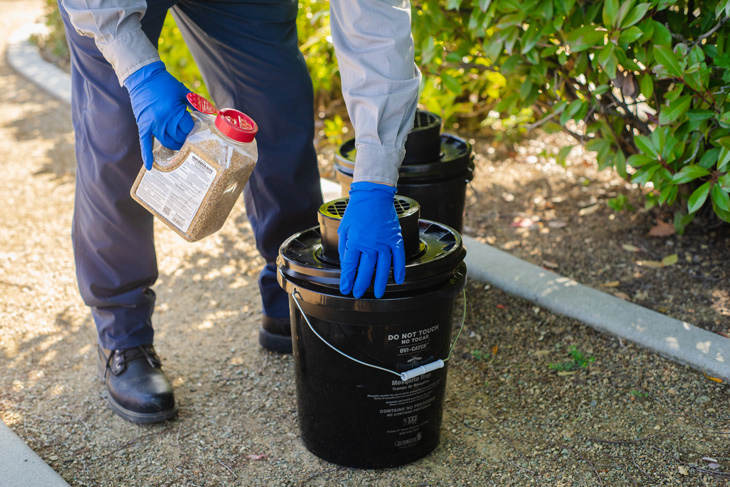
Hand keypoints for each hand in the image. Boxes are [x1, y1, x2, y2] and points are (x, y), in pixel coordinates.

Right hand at [124, 61, 193, 169]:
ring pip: (166, 143)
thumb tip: (211, 113)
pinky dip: (147, 155)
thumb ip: (196, 104)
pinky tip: (151, 167)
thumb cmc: (166, 84)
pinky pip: (145, 143)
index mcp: (175, 112)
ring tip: (179, 145)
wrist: (144, 77)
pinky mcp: (143, 126)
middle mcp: (163, 121)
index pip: (188, 129)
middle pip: (178, 138)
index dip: (192, 129)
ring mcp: (153, 125)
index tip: (192, 127)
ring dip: (174, 146)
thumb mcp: (184, 92)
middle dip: (185, 138)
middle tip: (188, 137)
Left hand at [338, 182, 405, 297]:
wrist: (373, 195)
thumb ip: (345, 247)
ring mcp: (384, 242)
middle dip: (361, 284)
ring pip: (383, 268)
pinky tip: (398, 280)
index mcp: (355, 241)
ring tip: (377, 294)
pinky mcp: (395, 239)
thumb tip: (346, 263)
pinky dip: (399, 270)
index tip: (345, 289)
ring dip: (380, 283)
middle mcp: (370, 244)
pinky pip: (399, 258)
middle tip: (358, 294)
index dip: (347, 280)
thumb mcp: (344, 228)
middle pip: (366, 270)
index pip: (350, 266)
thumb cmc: (357, 210)